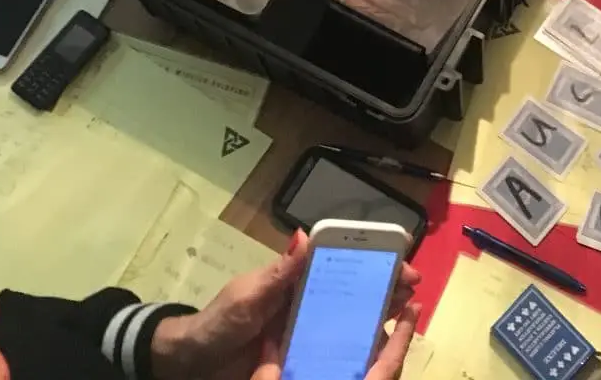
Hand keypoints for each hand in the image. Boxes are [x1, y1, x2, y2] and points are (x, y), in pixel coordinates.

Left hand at [153, 231, 422, 379]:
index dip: (368, 259)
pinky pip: (334, 354)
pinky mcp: (301, 361)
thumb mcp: (248, 295)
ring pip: (348, 322)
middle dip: (383, 286)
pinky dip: (358, 350)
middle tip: (411, 286)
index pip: (337, 264)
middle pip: (350, 292)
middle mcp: (304, 304)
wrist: (190, 366)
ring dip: (377, 316)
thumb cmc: (218, 323)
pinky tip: (378, 349)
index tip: (397, 257)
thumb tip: (306, 235)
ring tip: (405, 314)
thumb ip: (279, 272)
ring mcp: (304, 334)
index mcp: (292, 282)